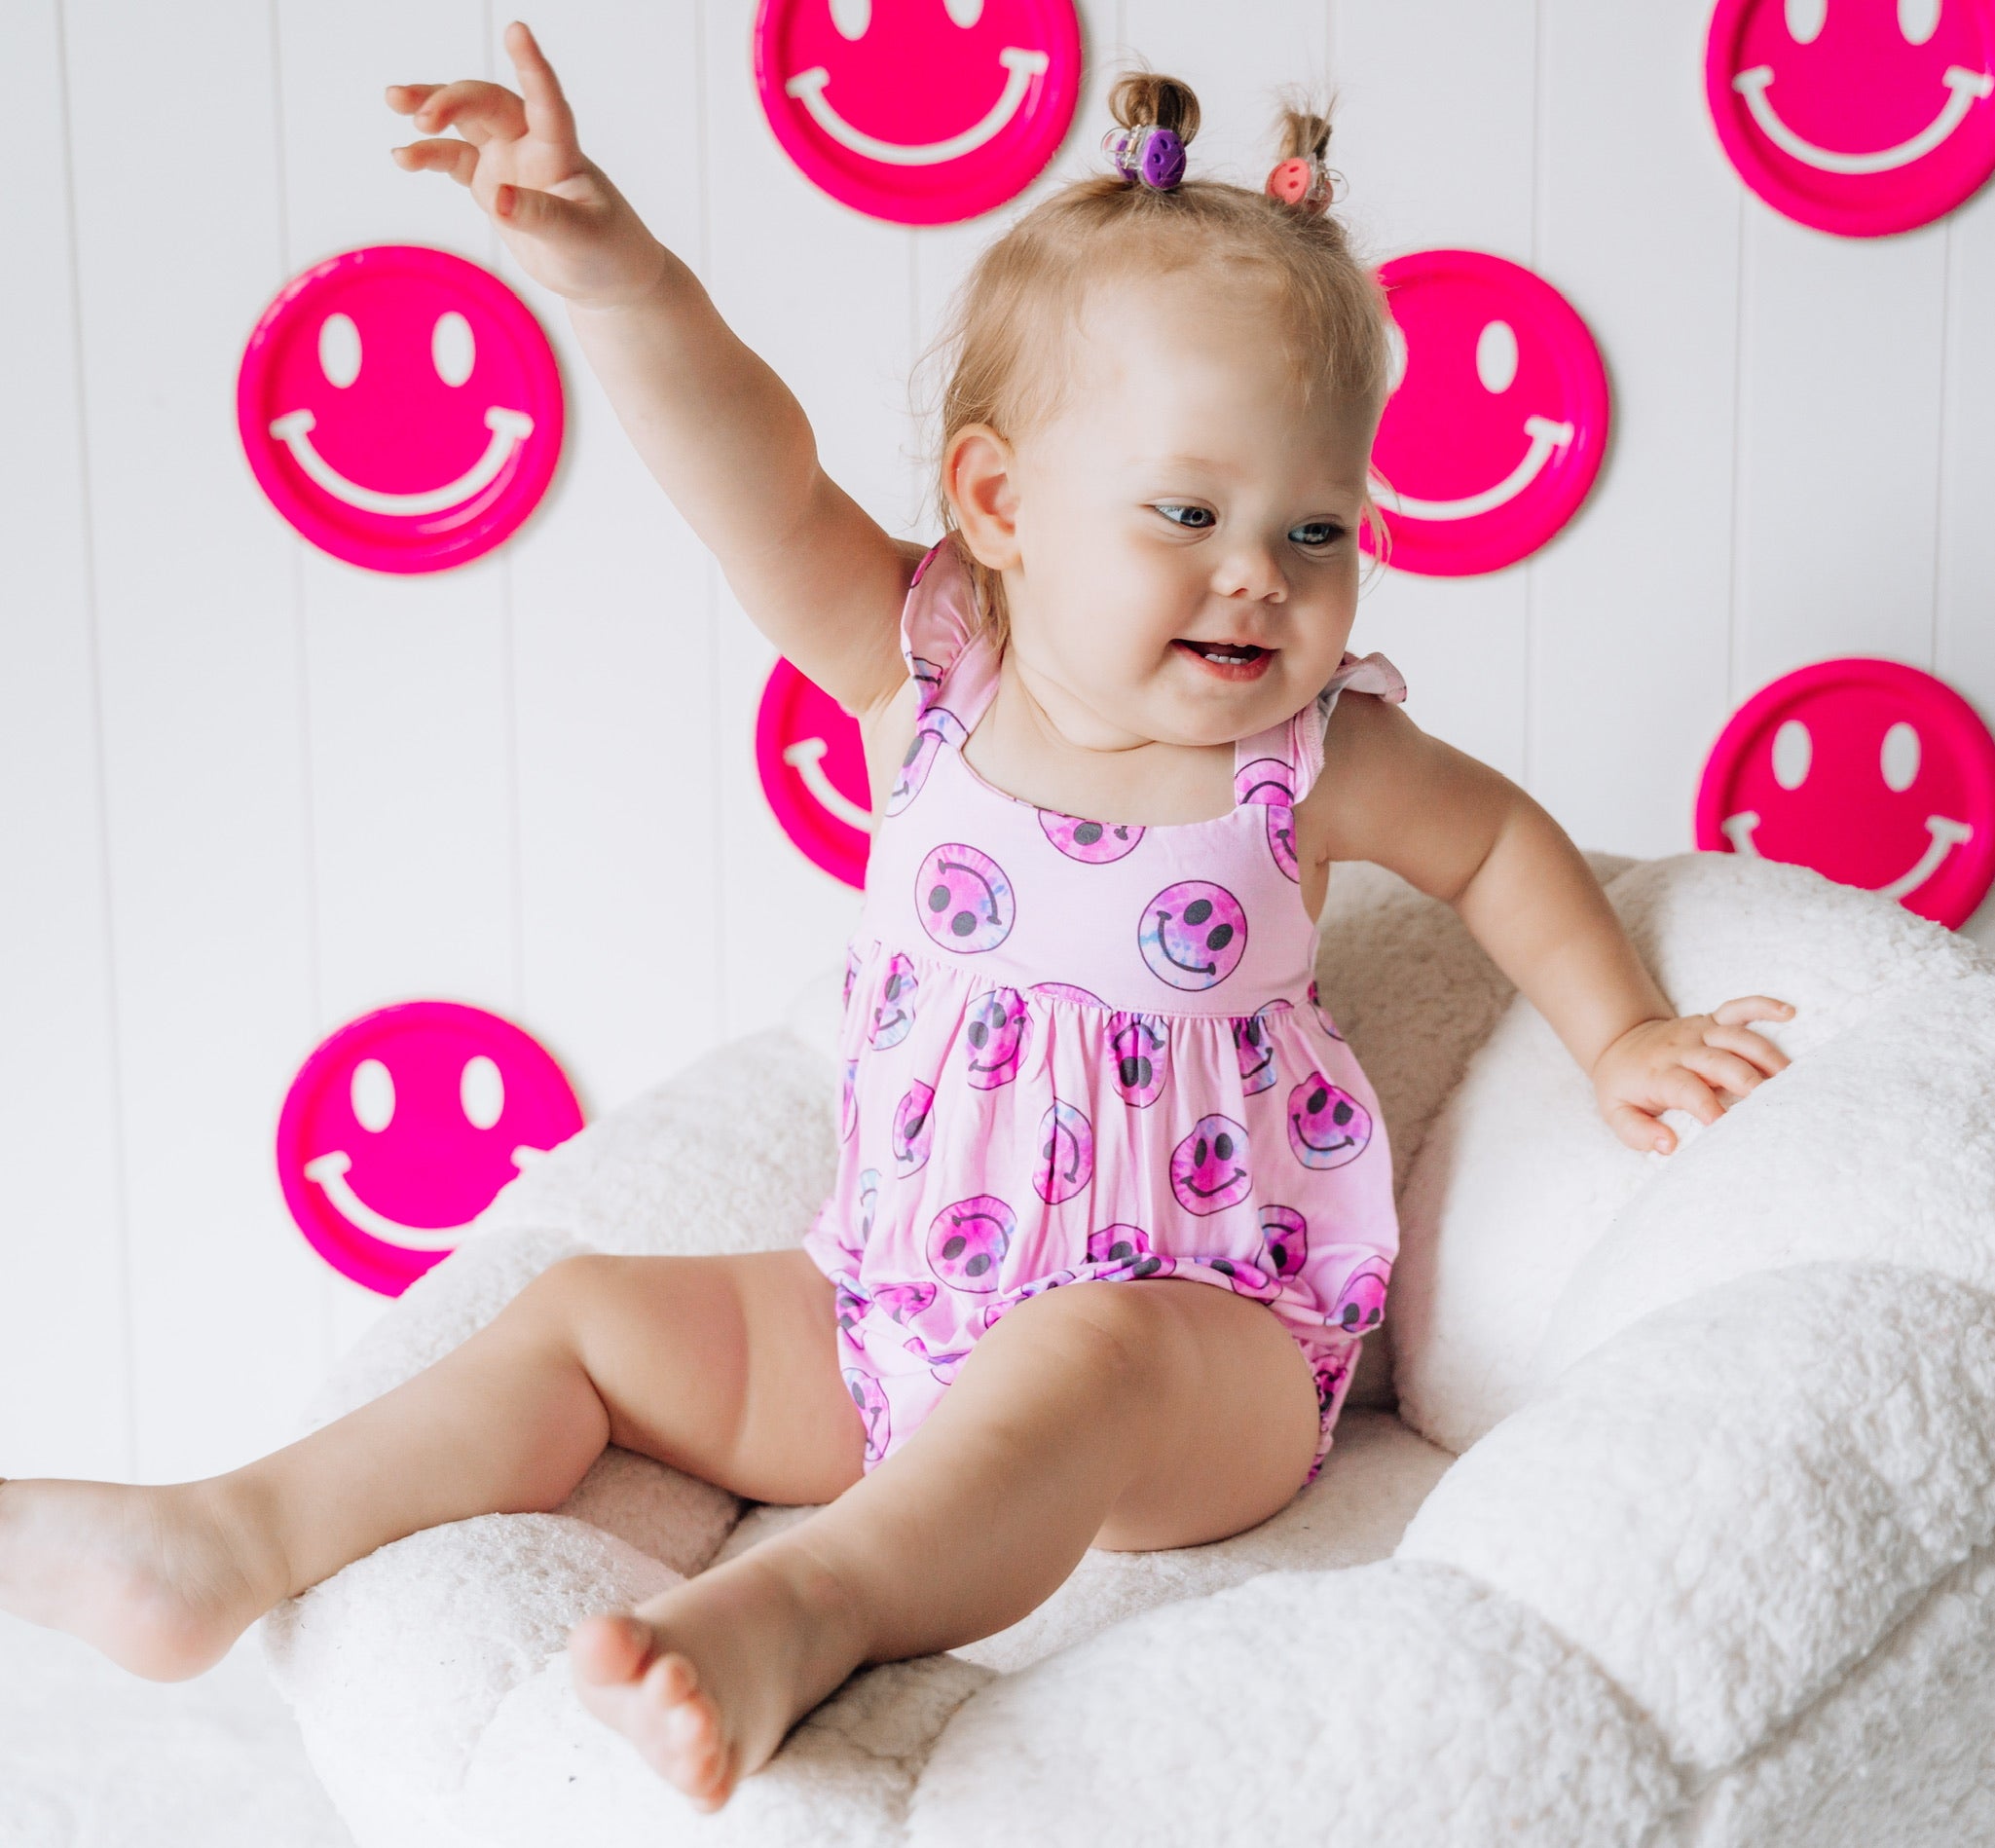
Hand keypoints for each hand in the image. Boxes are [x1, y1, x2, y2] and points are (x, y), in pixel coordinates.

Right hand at [388, 21, 668, 309]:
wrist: (603, 276)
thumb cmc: (606, 252)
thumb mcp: (580, 238)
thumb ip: (540, 216)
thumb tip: (496, 198)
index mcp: (561, 152)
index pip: (546, 102)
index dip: (532, 66)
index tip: (517, 30)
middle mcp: (531, 147)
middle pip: (488, 104)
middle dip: (453, 100)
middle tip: (421, 116)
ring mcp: (508, 162)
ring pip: (464, 121)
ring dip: (431, 109)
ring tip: (395, 101)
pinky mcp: (490, 184)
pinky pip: (452, 159)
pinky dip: (427, 155)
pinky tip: (402, 155)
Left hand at [1591, 996, 1794, 1154]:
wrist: (1620, 1042)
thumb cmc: (1623, 1085)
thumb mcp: (1615, 1112)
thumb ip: (1637, 1133)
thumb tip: (1668, 1145)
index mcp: (1660, 1074)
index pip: (1686, 1088)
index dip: (1705, 1105)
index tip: (1724, 1124)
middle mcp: (1682, 1049)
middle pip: (1719, 1061)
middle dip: (1746, 1080)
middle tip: (1771, 1102)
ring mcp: (1699, 1032)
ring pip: (1736, 1036)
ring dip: (1765, 1054)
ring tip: (1789, 1077)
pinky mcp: (1711, 1020)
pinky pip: (1738, 1008)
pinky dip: (1763, 1006)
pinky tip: (1789, 1013)